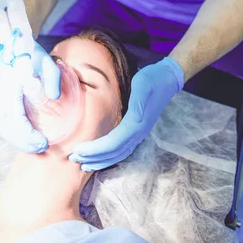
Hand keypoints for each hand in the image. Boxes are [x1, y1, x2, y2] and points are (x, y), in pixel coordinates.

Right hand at [0, 3, 60, 153]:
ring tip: (38, 146)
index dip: (28, 135)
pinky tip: (31, 137)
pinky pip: (7, 124)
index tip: (44, 142)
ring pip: (5, 128)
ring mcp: (0, 99)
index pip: (15, 118)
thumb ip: (52, 76)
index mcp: (10, 86)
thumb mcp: (45, 59)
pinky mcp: (2, 101)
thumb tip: (55, 96)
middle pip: (8, 128)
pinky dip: (17, 135)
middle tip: (44, 148)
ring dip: (21, 141)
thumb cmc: (31, 52)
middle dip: (25, 143)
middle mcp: (2, 95)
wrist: (14, 42)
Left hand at [69, 58, 183, 170]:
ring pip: (118, 154)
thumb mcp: (144, 85)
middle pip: (114, 152)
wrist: (168, 78)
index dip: (95, 150)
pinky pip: (122, 149)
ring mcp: (139, 133)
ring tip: (84, 164)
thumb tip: (136, 118)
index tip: (77, 150)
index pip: (112, 143)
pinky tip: (100, 156)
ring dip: (100, 160)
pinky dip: (109, 156)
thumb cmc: (153, 79)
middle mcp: (139, 133)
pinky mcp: (138, 130)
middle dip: (93, 158)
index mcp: (137, 123)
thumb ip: (139, 102)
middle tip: (73, 159)